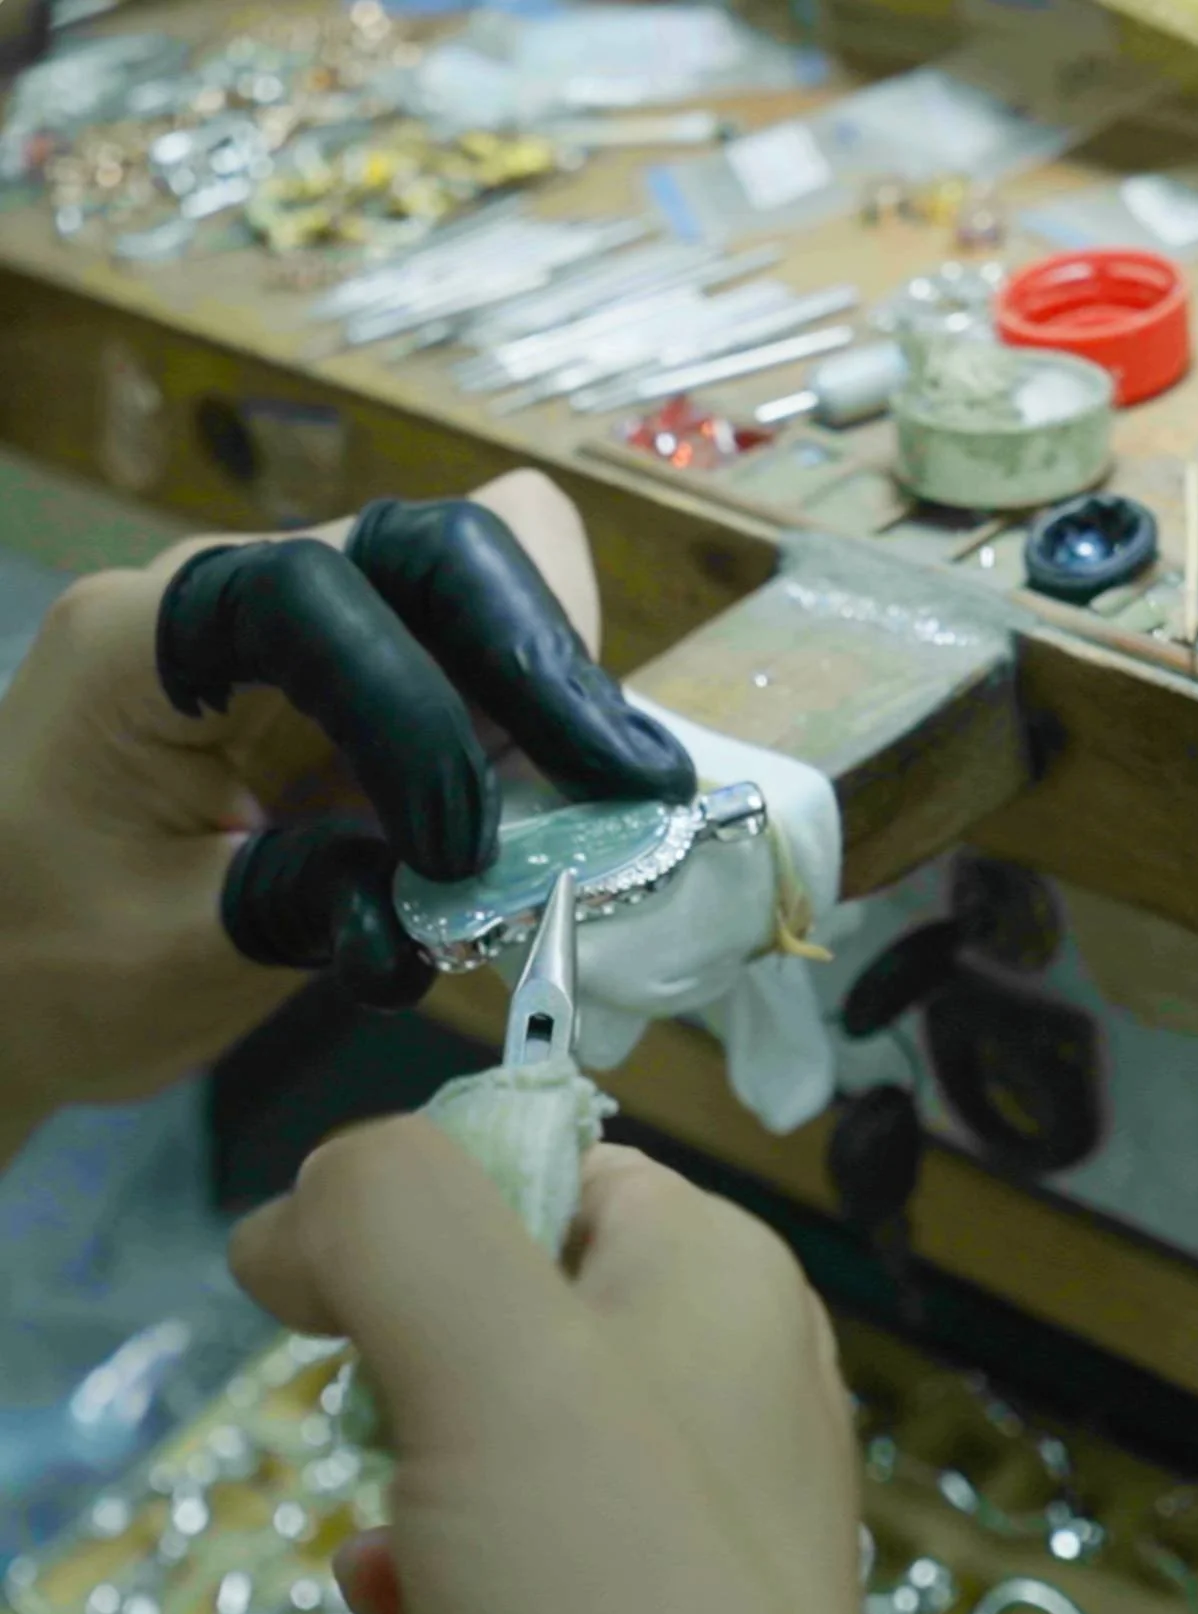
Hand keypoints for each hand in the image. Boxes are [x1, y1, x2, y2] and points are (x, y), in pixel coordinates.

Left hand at [0, 473, 692, 1152]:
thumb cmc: (45, 970)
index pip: (314, 598)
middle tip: (624, 791)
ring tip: (590, 815)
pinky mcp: (343, 682)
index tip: (462, 849)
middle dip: (538, 660)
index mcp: (142, 642)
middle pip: (433, 544)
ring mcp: (293, 630)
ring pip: (475, 584)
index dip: (415, 708)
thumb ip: (307, 907)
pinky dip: (526, 729)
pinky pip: (466, 661)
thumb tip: (451, 894)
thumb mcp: (168, 961)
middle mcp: (223, 595)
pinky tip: (543, 817)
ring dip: (545, 695)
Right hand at [234, 1127, 869, 1613]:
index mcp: (728, 1289)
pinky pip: (484, 1585)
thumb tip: (296, 1221)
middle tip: (390, 1429)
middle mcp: (722, 1402)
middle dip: (405, 1371)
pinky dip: (427, 1607)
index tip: (326, 1278)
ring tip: (417, 1559)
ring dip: (404, 1499)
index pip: (556, 1167)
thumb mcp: (487, 1341)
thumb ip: (384, 1214)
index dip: (421, 1204)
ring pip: (475, 1456)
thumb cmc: (611, 1599)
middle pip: (502, 1313)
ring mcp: (675, 1550)